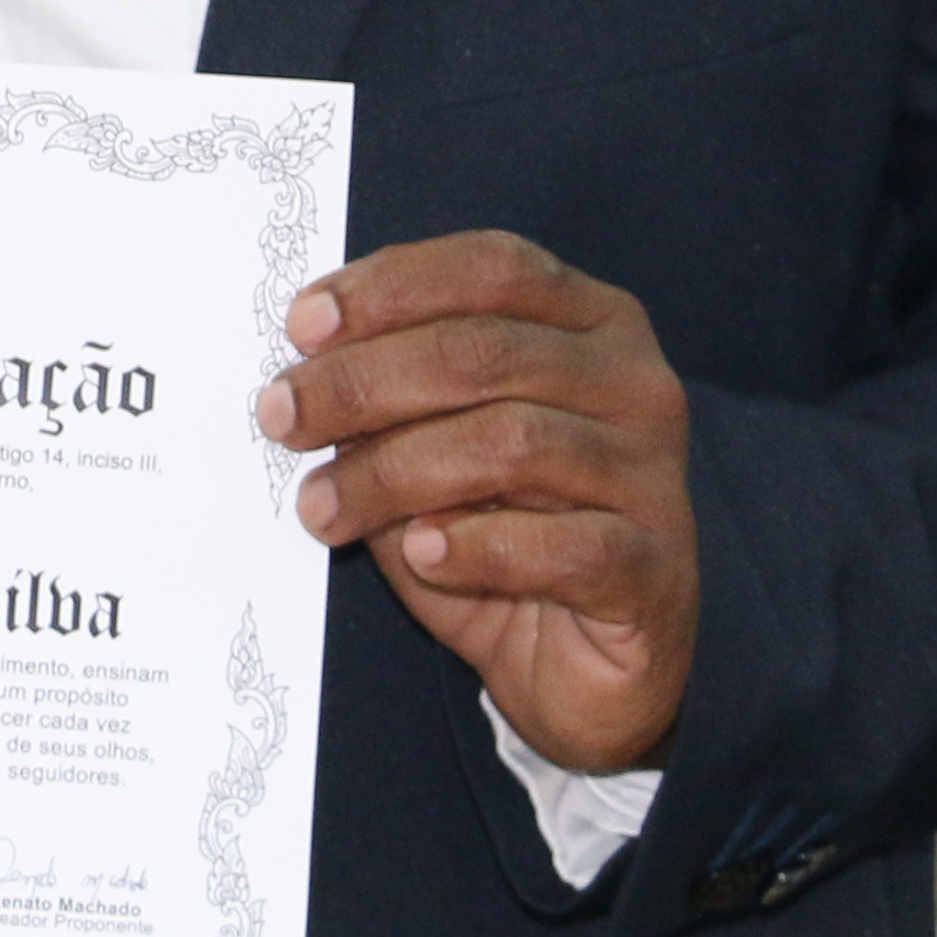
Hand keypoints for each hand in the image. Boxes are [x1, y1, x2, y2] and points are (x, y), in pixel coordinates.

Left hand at [256, 230, 696, 775]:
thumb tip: (303, 380)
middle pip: (485, 352)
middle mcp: (634, 384)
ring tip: (322, 509)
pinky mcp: (654, 568)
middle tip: (283, 417)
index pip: (494, 268)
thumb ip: (392, 405)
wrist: (582, 667)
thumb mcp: (437, 450)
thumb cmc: (503, 536)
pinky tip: (422, 553)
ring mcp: (653, 476)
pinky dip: (476, 546)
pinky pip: (559, 545)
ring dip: (393, 473)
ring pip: (511, 443)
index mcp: (592, 323)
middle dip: (364, 381)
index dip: (393, 286)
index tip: (303, 325)